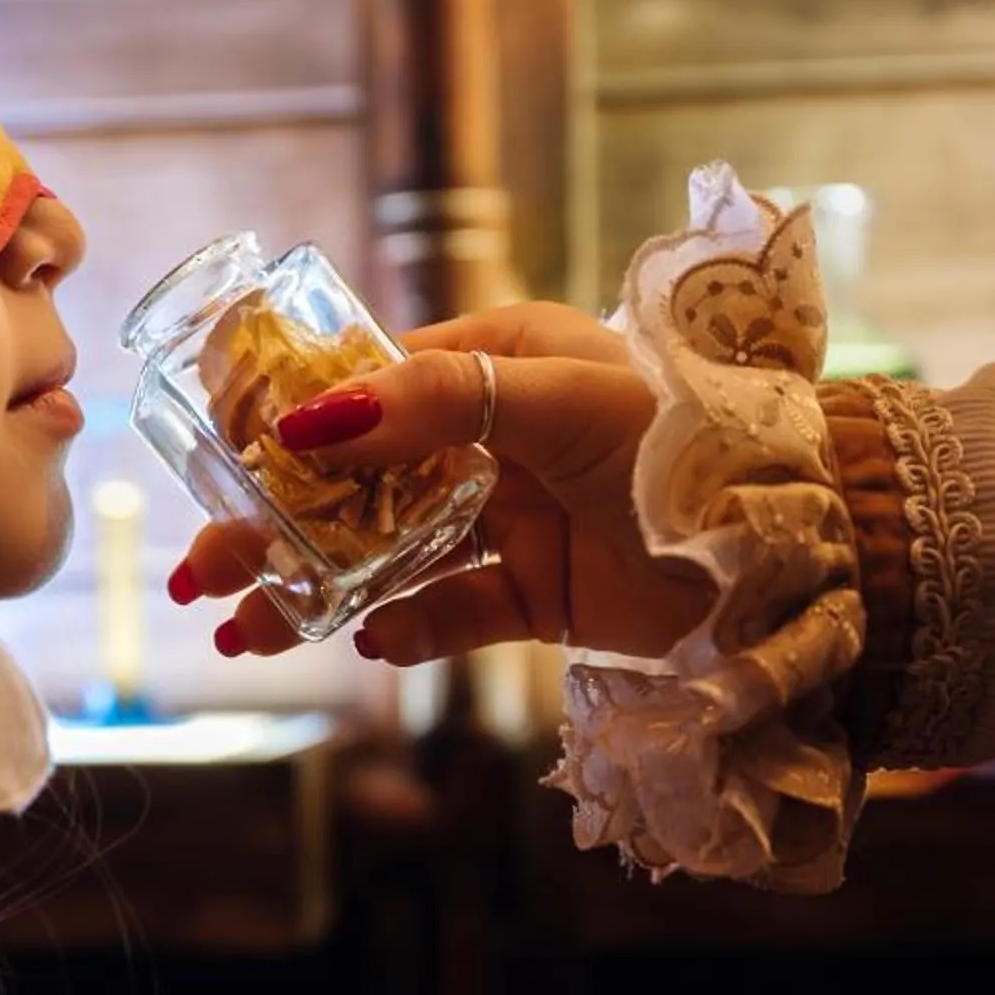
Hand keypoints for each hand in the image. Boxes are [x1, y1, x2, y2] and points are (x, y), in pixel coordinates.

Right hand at [169, 303, 712, 668]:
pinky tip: (367, 638)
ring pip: (388, 553)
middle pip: (358, 479)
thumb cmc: (683, 439)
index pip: (368, 381)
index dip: (290, 422)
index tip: (221, 458)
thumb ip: (434, 403)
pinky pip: (450, 612)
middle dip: (276, 523)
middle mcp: (497, 433)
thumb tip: (311, 420)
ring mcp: (513, 517)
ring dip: (314, 589)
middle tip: (204, 566)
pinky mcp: (538, 593)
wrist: (790, 551)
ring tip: (243, 629)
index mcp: (501, 356)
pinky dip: (405, 629)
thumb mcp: (556, 397)